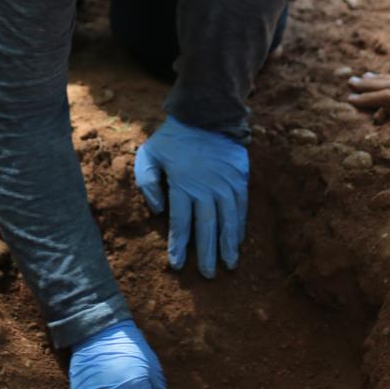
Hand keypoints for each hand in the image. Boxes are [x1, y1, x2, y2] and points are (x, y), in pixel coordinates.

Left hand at [134, 117, 247, 277]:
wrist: (207, 113)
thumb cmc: (173, 138)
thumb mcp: (149, 155)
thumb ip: (147, 183)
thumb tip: (158, 211)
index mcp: (183, 185)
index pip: (180, 223)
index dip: (179, 245)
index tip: (177, 265)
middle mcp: (207, 189)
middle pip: (207, 228)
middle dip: (206, 254)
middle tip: (208, 275)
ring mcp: (226, 185)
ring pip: (228, 221)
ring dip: (228, 245)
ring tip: (229, 265)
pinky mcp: (240, 179)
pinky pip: (241, 208)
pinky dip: (240, 226)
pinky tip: (239, 240)